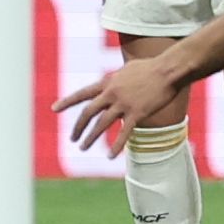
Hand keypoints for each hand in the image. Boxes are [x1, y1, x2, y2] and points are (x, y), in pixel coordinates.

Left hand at [55, 54, 183, 154]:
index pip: (82, 93)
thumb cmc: (151, 67)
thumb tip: (113, 80)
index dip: (67, 102)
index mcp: (107, 82)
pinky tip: (110, 156)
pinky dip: (116, 146)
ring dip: (90, 138)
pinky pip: (123, 133)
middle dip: (78, 127)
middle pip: (88, 113)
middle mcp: (111, 94)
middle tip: (73, 139)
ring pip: (101, 124)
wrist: (168, 69)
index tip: (54, 109)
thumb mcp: (127, 69)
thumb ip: (117, 79)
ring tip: (83, 147)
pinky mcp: (137, 113)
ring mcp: (123, 104)